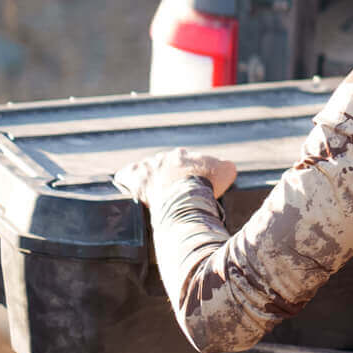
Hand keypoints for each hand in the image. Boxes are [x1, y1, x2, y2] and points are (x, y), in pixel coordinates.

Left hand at [114, 148, 236, 203]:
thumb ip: (225, 166)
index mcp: (181, 155)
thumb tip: (227, 166)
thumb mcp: (226, 172)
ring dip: (147, 179)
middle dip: (165, 176)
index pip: (181, 159)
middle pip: (161, 165)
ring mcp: (147, 168)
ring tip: (151, 192)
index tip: (188, 183)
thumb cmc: (207, 185)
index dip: (185, 171)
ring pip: (143, 170)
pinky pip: (124, 176)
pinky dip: (126, 180)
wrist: (186, 196)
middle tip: (171, 192)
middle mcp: (162, 158)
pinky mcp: (134, 180)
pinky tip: (127, 187)